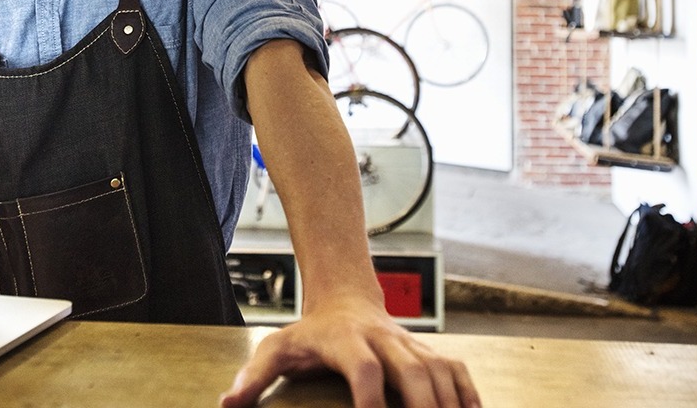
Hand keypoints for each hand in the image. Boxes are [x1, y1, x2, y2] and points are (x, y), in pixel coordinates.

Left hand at [220, 296, 480, 407]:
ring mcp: (411, 345)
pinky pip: (456, 371)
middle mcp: (385, 340)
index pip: (364, 369)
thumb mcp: (275, 348)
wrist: (344, 300)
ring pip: (440, 372)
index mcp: (347, 341)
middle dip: (425, 407)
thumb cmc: (308, 334)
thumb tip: (228, 404)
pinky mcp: (428, 352)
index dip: (371, 398)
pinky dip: (468, 395)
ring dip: (451, 405)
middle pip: (414, 372)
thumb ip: (253, 377)